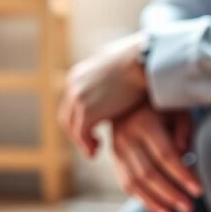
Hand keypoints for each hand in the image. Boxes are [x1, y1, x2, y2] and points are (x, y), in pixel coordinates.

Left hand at [59, 33, 148, 157]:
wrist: (143, 60)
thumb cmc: (139, 62)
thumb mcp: (116, 67)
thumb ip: (111, 77)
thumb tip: (118, 81)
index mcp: (78, 75)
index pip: (70, 103)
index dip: (78, 119)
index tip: (92, 130)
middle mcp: (73, 86)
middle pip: (67, 116)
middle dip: (77, 133)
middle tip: (92, 145)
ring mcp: (78, 98)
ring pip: (72, 127)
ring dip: (81, 142)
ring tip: (94, 151)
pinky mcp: (87, 111)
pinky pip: (81, 134)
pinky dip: (86, 145)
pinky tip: (96, 151)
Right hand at [111, 100, 202, 211]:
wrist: (129, 99)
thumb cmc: (161, 106)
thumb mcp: (176, 110)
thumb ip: (184, 130)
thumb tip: (184, 152)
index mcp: (144, 122)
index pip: (165, 155)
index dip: (182, 175)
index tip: (199, 191)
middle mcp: (126, 136)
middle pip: (148, 173)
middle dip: (170, 194)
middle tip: (189, 208)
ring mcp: (117, 148)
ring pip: (134, 182)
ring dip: (155, 202)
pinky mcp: (114, 158)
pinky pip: (126, 184)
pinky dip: (142, 199)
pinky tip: (159, 210)